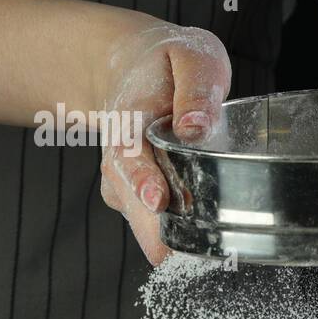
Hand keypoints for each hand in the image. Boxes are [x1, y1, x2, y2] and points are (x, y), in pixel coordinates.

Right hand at [96, 22, 231, 263]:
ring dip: (154, 236)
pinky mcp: (137, 191)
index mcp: (131, 116)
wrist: (132, 66)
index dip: (143, 177)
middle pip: (129, 193)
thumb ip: (195, 87)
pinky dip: (163, 235)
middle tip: (167, 253)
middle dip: (148, 224)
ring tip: (175, 261)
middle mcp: (121, 152)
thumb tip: (196, 126)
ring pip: (136, 212)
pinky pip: (147, 217)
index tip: (157, 199)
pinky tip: (183, 254)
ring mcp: (126, 175)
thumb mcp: (191, 57)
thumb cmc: (169, 62)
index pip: (131, 151)